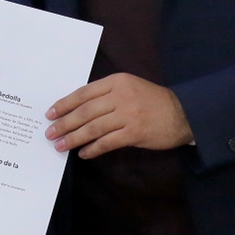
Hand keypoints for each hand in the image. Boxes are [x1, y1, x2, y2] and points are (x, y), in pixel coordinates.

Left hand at [45, 73, 192, 158]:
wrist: (184, 113)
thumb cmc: (153, 101)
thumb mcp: (129, 87)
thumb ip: (106, 94)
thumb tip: (77, 109)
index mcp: (117, 81)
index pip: (83, 93)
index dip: (64, 104)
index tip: (50, 113)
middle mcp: (120, 96)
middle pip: (85, 111)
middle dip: (64, 123)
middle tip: (49, 133)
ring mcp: (128, 115)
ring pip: (93, 128)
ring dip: (74, 138)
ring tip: (60, 145)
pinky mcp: (134, 133)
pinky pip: (107, 142)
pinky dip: (93, 149)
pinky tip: (83, 153)